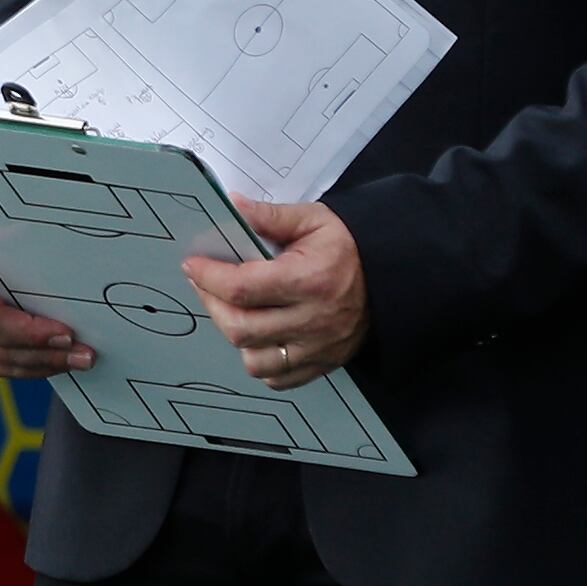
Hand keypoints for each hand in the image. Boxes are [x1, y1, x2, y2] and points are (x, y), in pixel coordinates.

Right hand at [0, 244, 93, 377]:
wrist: (8, 257)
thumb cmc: (13, 242)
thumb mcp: (13, 234)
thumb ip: (17, 242)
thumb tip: (30, 257)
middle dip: (31, 337)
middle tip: (69, 337)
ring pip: (0, 355)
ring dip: (44, 358)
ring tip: (80, 355)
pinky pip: (9, 367)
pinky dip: (39, 366)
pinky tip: (66, 362)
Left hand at [184, 197, 368, 385]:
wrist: (393, 275)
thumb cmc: (350, 246)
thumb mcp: (314, 219)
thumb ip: (270, 216)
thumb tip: (232, 207)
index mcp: (309, 279)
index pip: (243, 287)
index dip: (209, 277)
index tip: (193, 265)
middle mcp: (313, 320)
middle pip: (241, 328)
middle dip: (212, 304)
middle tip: (205, 284)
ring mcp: (318, 348)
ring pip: (254, 361)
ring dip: (234, 336)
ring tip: (233, 310)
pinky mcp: (322, 364)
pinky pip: (277, 378)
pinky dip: (260, 360)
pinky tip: (258, 336)